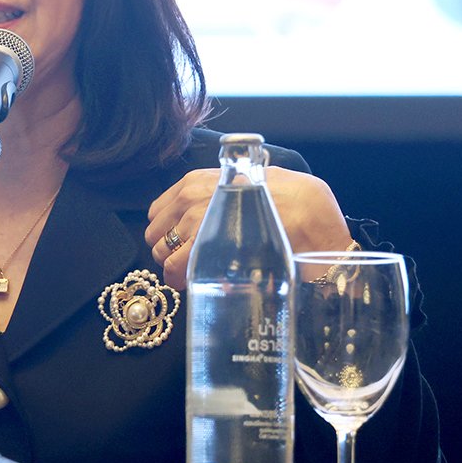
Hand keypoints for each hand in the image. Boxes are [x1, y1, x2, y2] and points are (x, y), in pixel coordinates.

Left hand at [146, 166, 351, 290]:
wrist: (306, 211)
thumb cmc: (284, 196)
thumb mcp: (245, 182)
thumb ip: (222, 194)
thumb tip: (213, 211)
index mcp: (195, 180)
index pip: (159, 211)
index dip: (167, 231)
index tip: (179, 243)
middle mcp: (188, 199)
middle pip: (156, 235)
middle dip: (168, 251)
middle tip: (188, 262)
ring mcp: (193, 223)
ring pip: (163, 255)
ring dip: (174, 267)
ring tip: (195, 273)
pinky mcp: (201, 247)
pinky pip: (176, 270)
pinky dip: (181, 279)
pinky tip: (196, 282)